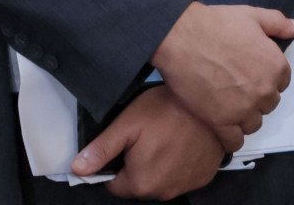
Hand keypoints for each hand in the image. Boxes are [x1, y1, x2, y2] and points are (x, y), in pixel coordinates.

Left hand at [72, 87, 224, 199]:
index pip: (115, 184)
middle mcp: (164, 191)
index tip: (132, 144)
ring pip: (161, 180)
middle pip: (139, 183)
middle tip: (152, 136)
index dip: (120, 163)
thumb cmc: (172, 109)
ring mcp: (187, 184)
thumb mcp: (129, 123)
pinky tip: (184, 143)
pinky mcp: (204, 176)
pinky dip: (181, 163)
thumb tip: (78, 168)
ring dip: (162, 164)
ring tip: (170, 137)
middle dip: (141, 164)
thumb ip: (101, 149)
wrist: (215, 102)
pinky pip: (183, 176)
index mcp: (141, 182)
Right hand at [150, 1, 293, 143]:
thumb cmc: (218, 24)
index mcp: (277, 66)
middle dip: (256, 98)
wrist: (182, 38)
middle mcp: (265, 90)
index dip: (267, 79)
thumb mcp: (254, 16)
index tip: (251, 76)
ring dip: (245, 118)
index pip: (281, 83)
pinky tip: (224, 131)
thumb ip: (279, 24)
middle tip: (237, 89)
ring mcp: (243, 108)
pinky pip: (234, 142)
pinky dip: (231, 140)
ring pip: (253, 123)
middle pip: (268, 104)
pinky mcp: (220, 121)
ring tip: (229, 107)